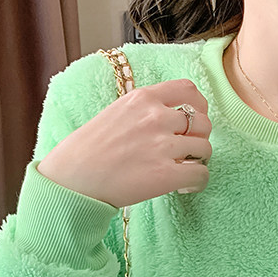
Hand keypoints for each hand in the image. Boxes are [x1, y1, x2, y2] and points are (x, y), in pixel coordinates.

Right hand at [37, 79, 213, 208]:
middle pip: (202, 121)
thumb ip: (144, 111)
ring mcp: (162, 146)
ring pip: (205, 148)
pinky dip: (198, 181)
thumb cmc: (88, 149)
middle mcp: (156, 117)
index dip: (199, 106)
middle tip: (187, 150)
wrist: (72, 178)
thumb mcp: (116, 112)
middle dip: (199, 137)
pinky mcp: (166, 174)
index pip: (189, 90)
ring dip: (198, 160)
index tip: (196, 117)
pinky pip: (201, 173)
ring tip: (183, 168)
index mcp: (143, 98)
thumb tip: (171, 117)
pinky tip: (185, 186)